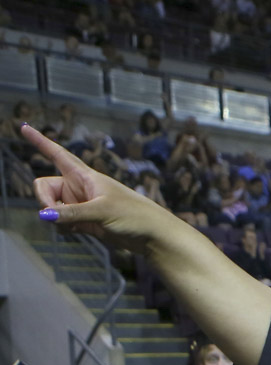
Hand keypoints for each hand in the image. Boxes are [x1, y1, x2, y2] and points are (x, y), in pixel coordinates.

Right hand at [21, 124, 168, 250]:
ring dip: (56, 218)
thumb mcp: (102, 211)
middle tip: (51, 215)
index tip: (23, 127)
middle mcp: (79, 188)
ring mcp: (81, 206)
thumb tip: (45, 216)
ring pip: (52, 208)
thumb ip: (72, 213)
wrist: (152, 236)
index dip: (39, 141)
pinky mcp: (85, 223)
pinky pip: (62, 223)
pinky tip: (78, 232)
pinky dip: (64, 228)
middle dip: (44, 200)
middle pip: (44, 187)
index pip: (57, 153)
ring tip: (75, 225)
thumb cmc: (134, 216)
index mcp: (84, 175)